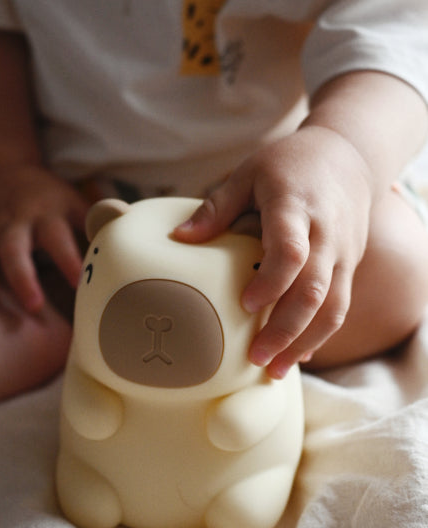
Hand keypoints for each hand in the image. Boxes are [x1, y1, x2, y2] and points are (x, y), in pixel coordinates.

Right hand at [0, 164, 88, 310]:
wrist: (4, 173)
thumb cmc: (51, 200)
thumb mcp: (78, 206)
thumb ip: (101, 226)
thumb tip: (137, 241)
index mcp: (50, 215)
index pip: (64, 240)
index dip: (72, 260)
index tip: (84, 285)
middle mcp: (17, 221)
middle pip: (18, 248)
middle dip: (24, 276)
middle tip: (33, 306)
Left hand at [174, 126, 372, 376]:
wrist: (350, 156)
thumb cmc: (289, 164)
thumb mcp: (249, 173)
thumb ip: (217, 207)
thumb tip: (177, 239)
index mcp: (295, 207)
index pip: (290, 252)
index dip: (271, 283)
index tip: (246, 306)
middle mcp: (325, 234)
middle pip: (313, 290)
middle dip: (286, 329)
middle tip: (256, 360)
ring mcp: (342, 253)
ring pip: (332, 306)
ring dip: (304, 342)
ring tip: (275, 371)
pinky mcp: (350, 266)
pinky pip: (339, 306)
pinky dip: (319, 334)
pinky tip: (297, 356)